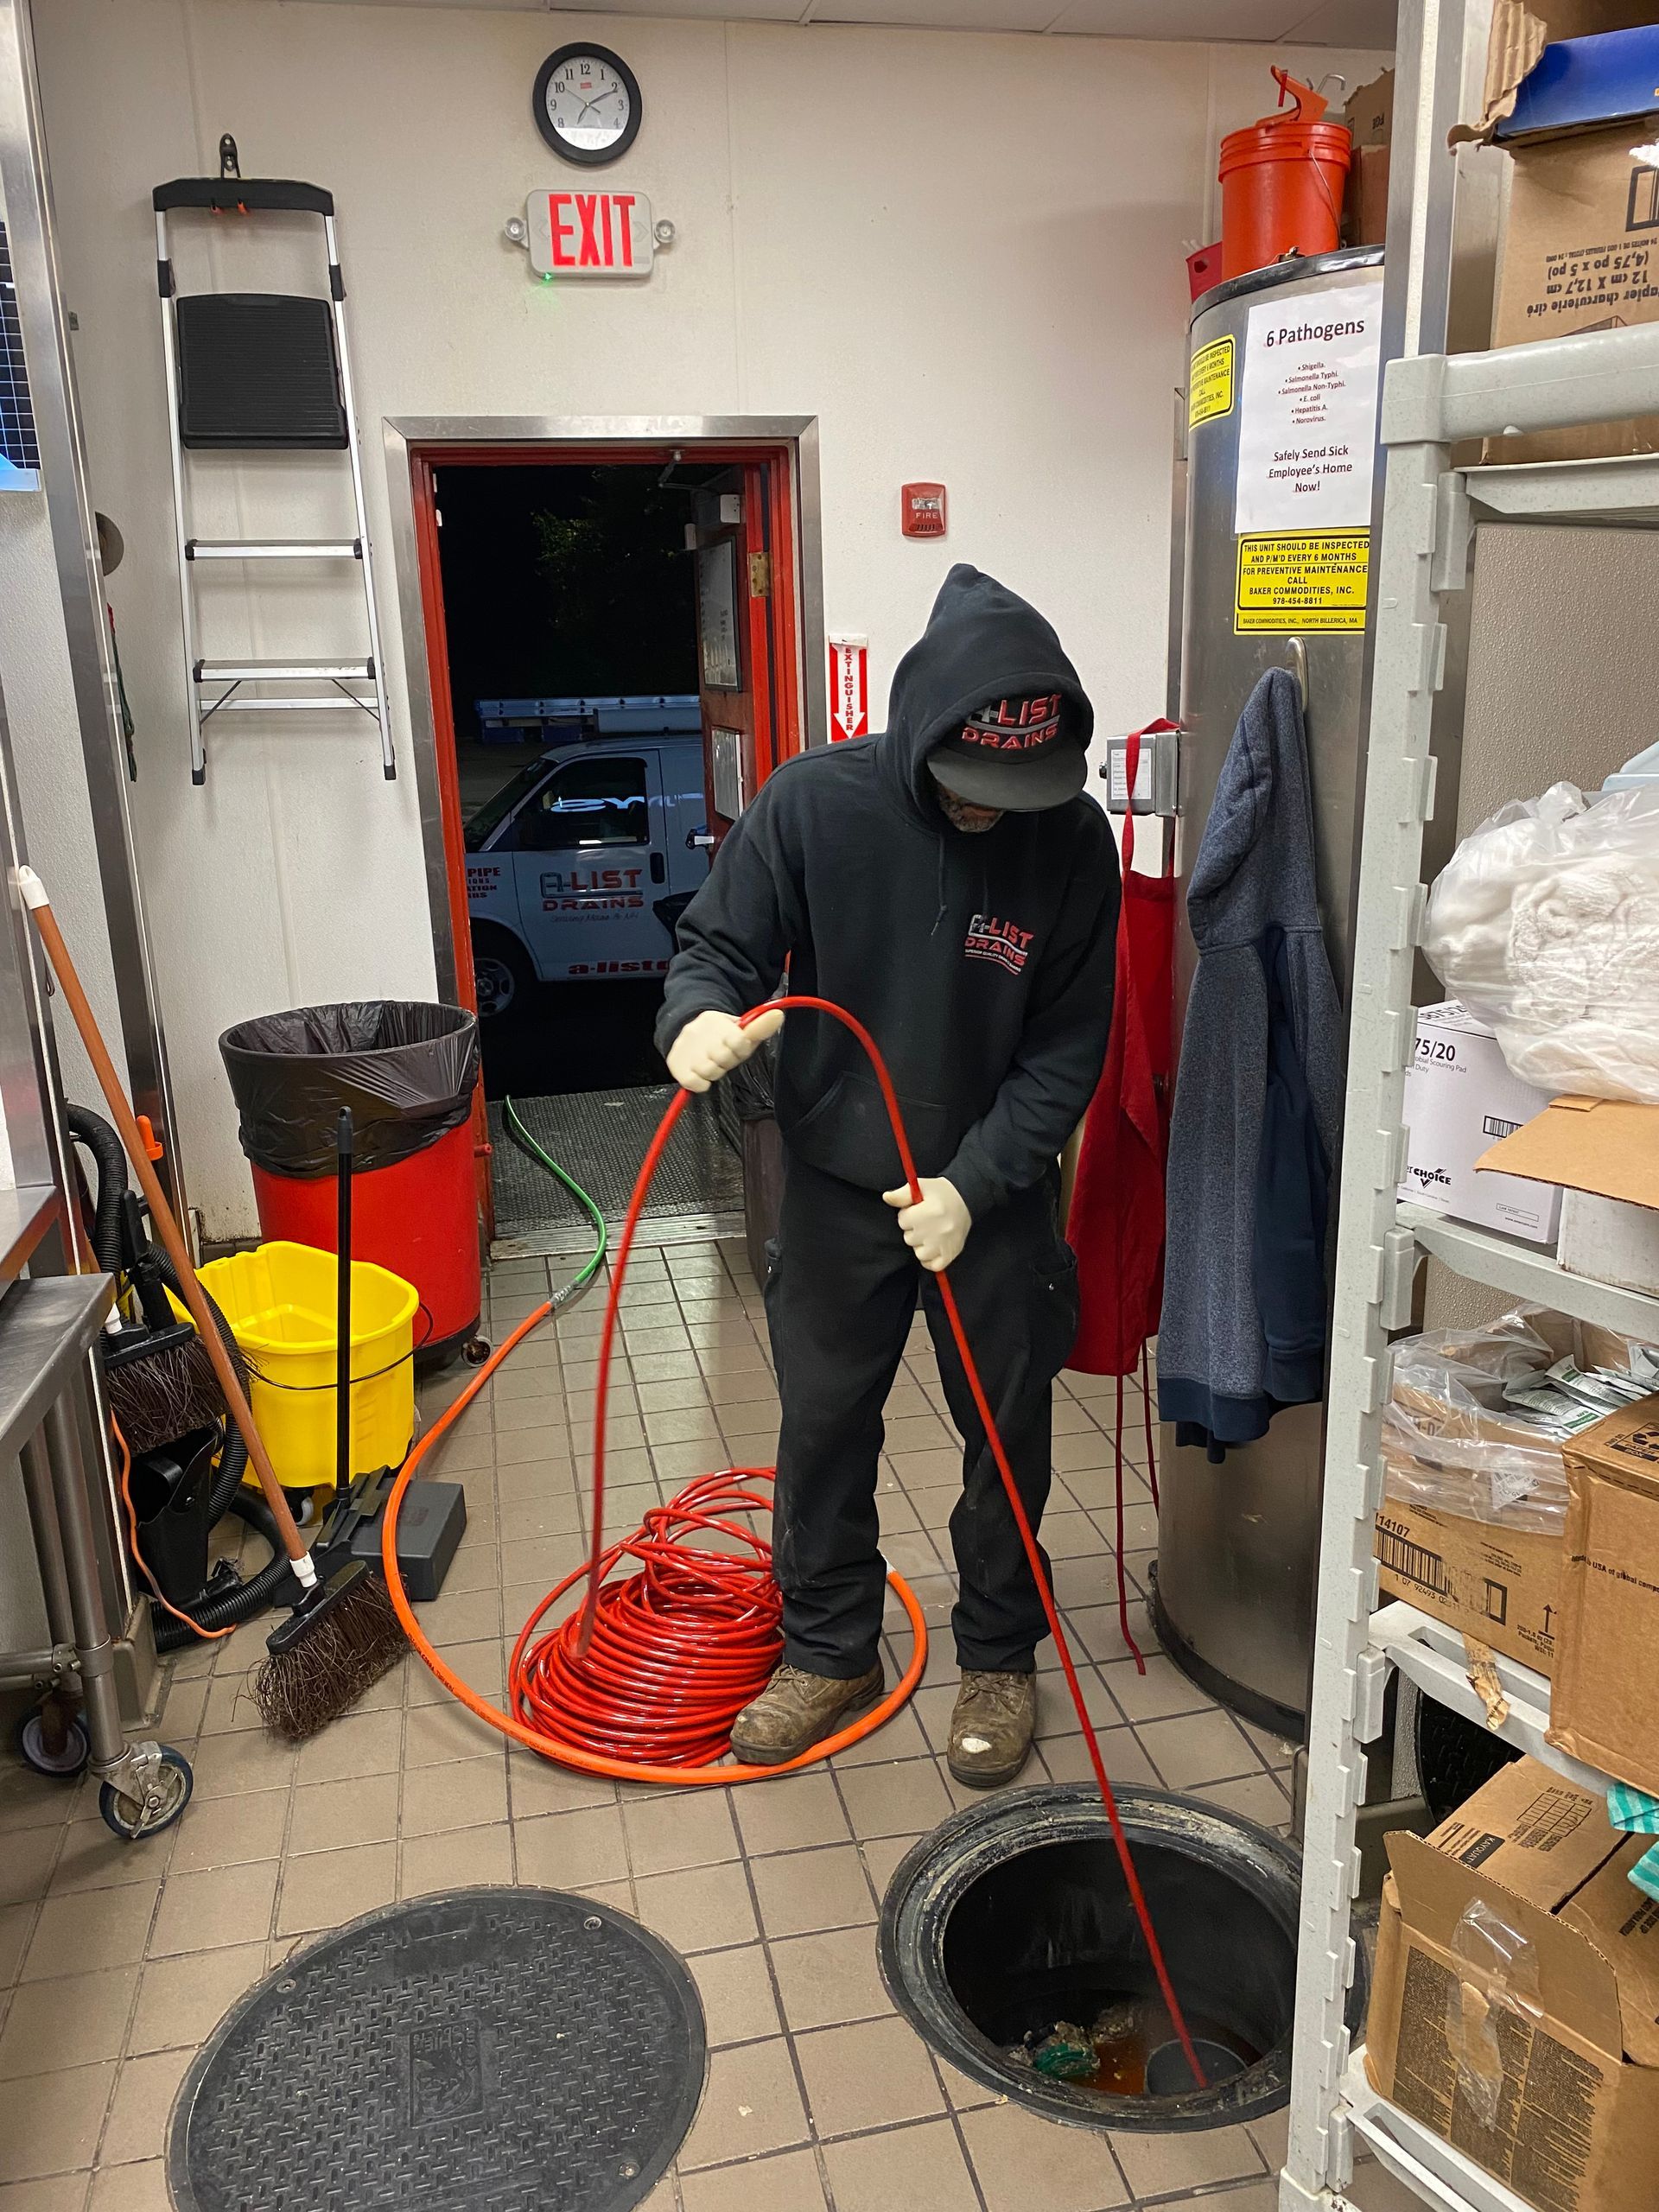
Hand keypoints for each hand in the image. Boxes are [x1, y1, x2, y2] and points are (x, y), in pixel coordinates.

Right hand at [665, 1006, 783, 1093]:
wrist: (685, 1032)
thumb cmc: (720, 1037)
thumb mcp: (741, 1030)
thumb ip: (760, 1027)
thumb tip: (779, 1015)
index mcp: (716, 1022)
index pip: (738, 1041)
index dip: (740, 1049)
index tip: (736, 1047)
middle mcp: (697, 1032)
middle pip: (723, 1059)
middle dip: (727, 1061)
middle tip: (723, 1056)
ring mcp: (684, 1048)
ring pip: (709, 1071)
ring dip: (714, 1072)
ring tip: (712, 1063)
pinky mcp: (675, 1063)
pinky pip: (694, 1082)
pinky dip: (700, 1083)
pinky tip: (701, 1073)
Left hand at [883, 1177, 970, 1272]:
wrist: (966, 1199)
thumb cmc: (941, 1193)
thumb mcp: (922, 1186)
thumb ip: (902, 1193)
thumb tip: (887, 1197)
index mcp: (930, 1212)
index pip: (902, 1220)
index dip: (907, 1214)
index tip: (917, 1210)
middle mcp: (938, 1231)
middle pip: (909, 1238)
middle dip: (913, 1229)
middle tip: (925, 1221)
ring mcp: (945, 1245)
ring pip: (919, 1253)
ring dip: (920, 1245)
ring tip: (929, 1233)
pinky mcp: (951, 1254)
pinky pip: (933, 1265)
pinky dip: (930, 1259)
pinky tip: (932, 1248)